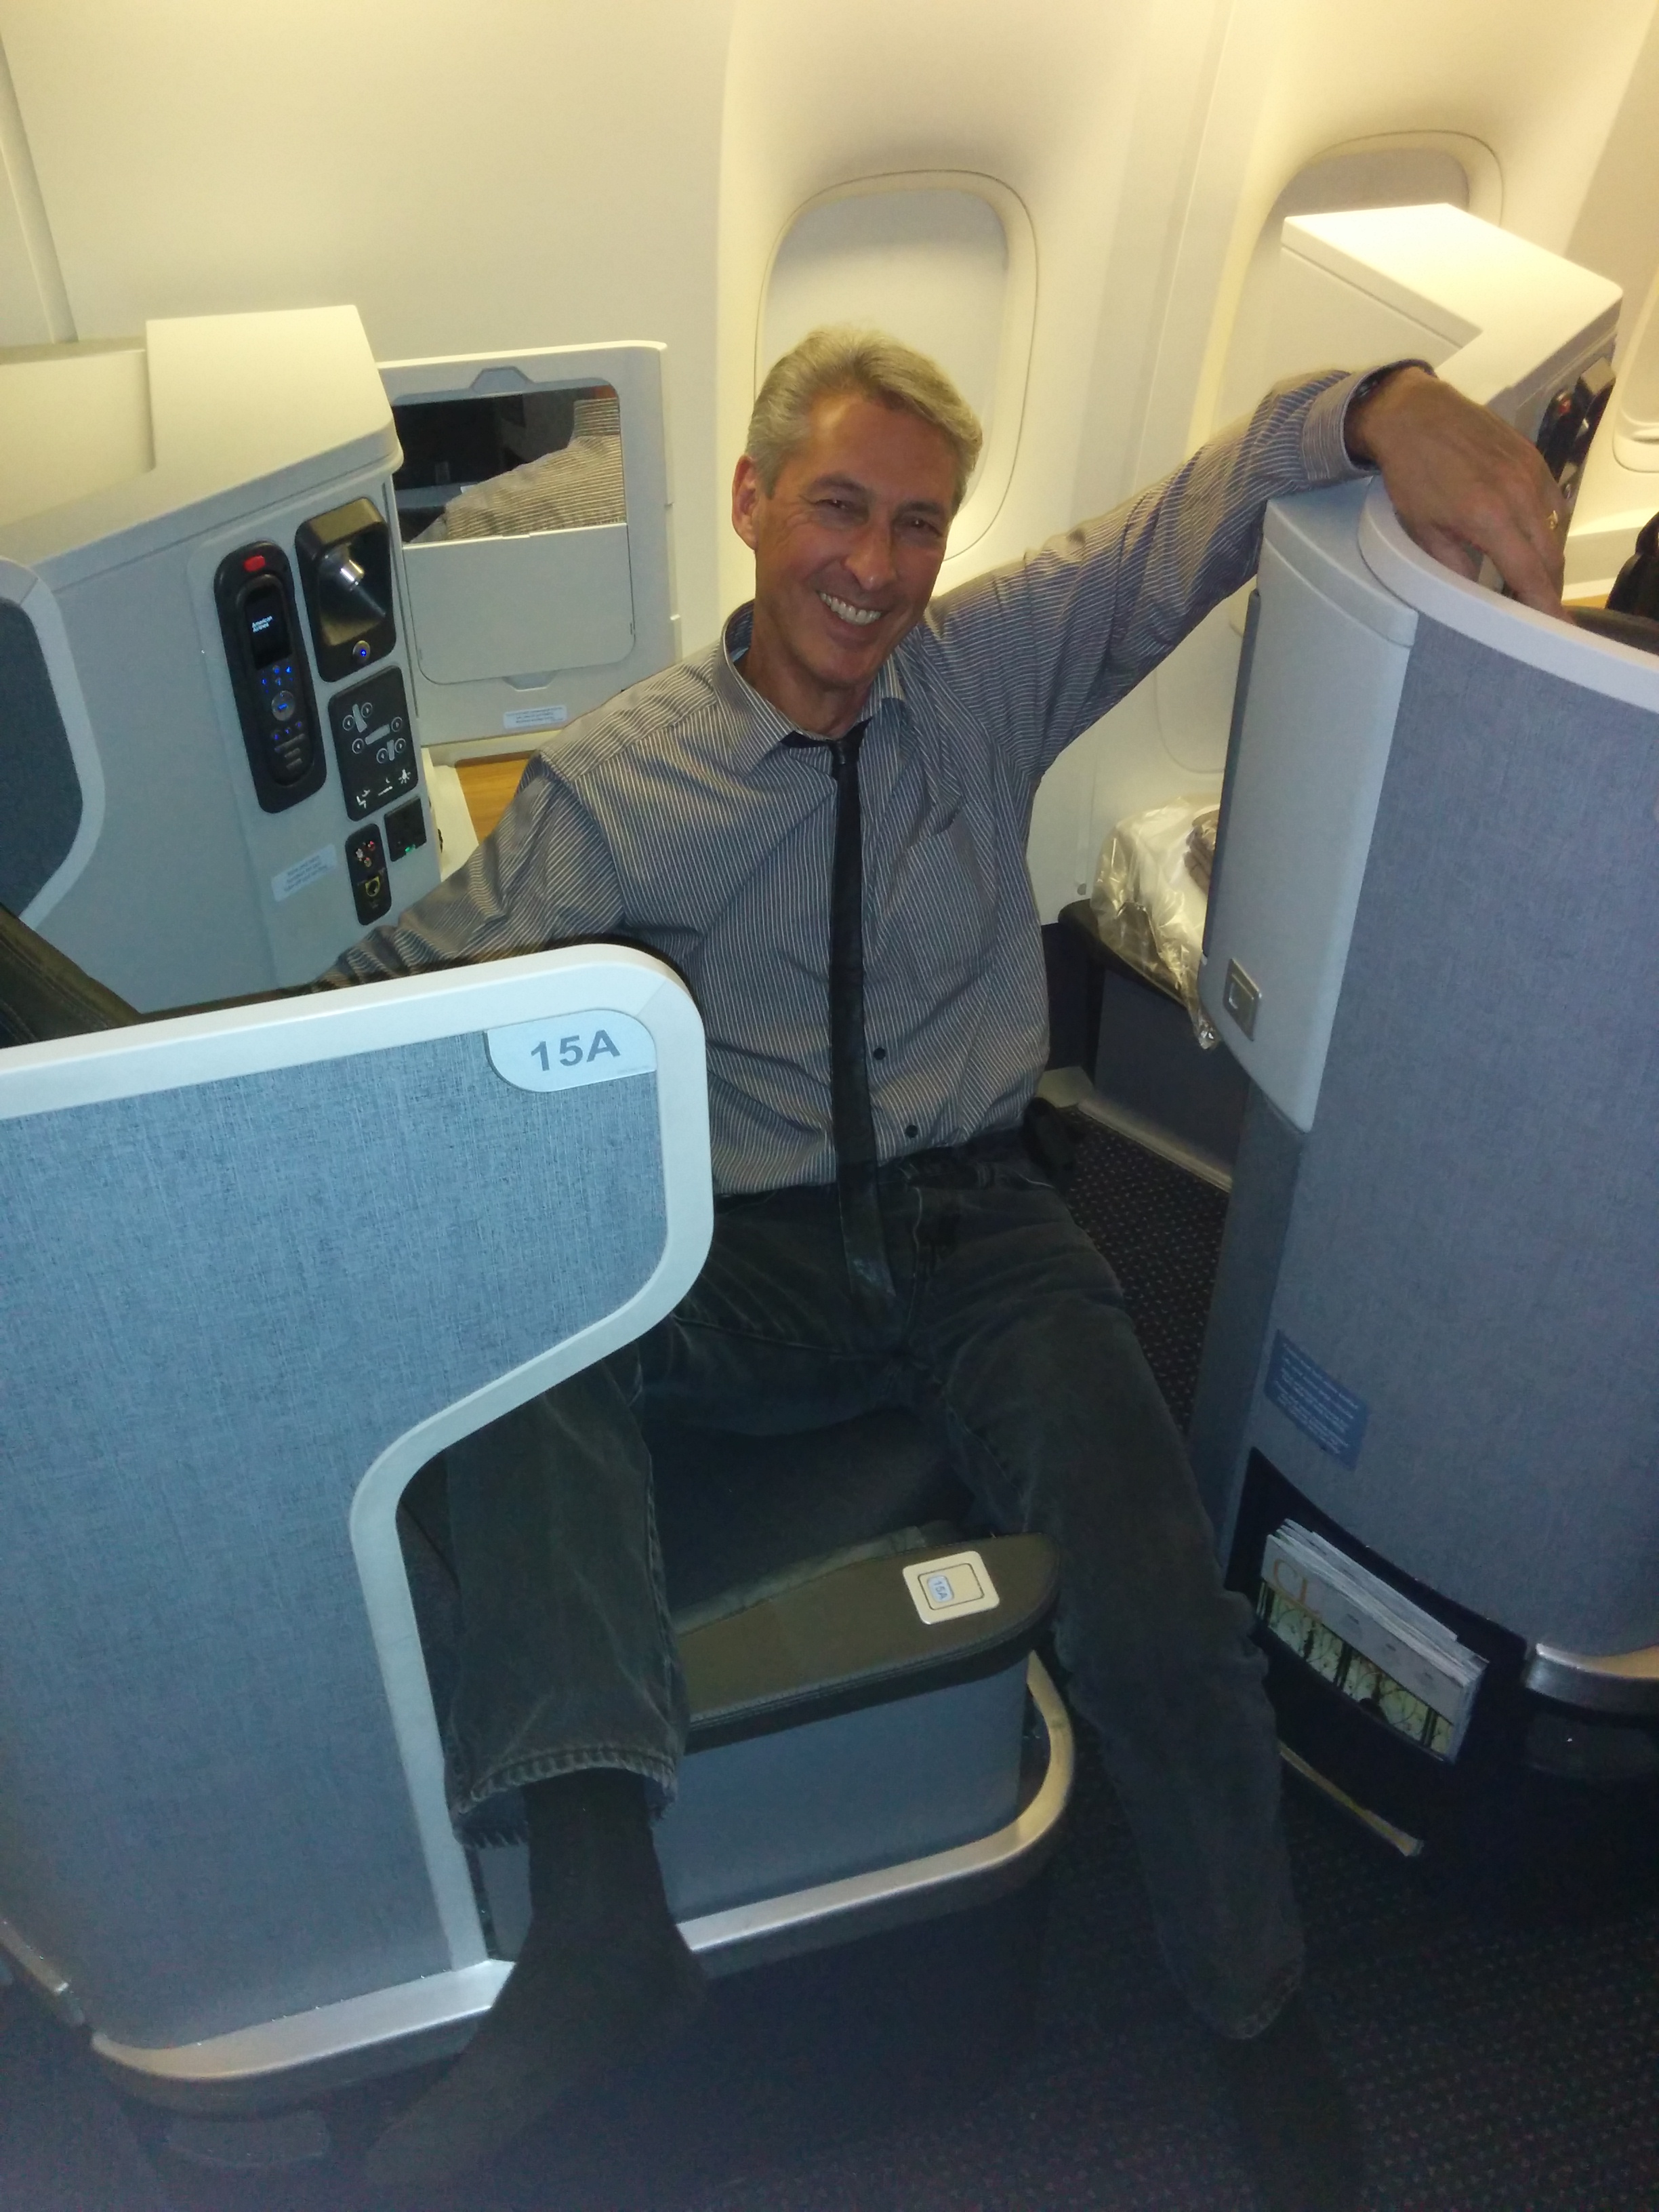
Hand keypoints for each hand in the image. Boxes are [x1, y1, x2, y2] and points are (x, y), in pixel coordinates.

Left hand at [1345, 366, 1565, 616]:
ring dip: (1548, 559)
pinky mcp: (1534, 458)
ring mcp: (1532, 473)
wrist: (1415, 414)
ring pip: (1555, 530)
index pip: (1529, 572)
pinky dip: (1547, 527)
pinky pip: (1553, 502)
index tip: (1555, 627)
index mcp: (1490, 518)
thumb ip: (1453, 566)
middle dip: (1548, 587)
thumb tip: (1474, 595)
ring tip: (1532, 578)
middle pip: (1551, 556)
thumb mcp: (1424, 529)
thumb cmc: (1412, 475)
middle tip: (1537, 609)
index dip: (1544, 604)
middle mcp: (1520, 495)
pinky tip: (1531, 538)